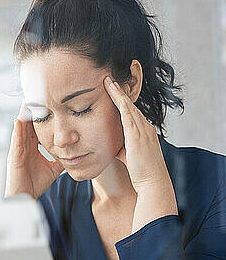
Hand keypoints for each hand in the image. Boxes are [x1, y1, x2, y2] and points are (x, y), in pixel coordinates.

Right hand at [4, 100, 64, 199]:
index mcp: (32, 146)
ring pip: (21, 125)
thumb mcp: (53, 168)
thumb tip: (75, 152)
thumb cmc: (35, 184)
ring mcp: (17, 148)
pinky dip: (18, 128)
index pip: (38, 124)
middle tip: (39, 90)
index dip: (43, 113)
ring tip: (30, 97)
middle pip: (29, 120)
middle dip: (34, 106)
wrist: (24, 198)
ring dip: (25, 112)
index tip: (50, 99)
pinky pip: (15, 138)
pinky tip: (21, 117)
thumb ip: (61, 158)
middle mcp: (23, 144)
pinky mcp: (13, 155)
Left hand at [104, 75, 177, 231]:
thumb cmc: (141, 173)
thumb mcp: (129, 156)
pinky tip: (111, 92)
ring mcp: (143, 129)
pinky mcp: (137, 135)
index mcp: (144, 131)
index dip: (122, 100)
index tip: (112, 90)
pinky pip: (127, 113)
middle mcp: (145, 127)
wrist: (153, 182)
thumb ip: (121, 148)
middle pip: (130, 104)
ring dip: (117, 92)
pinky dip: (119, 101)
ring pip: (128, 105)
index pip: (131, 112)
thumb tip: (111, 146)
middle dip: (120, 90)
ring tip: (107, 80)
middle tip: (108, 77)